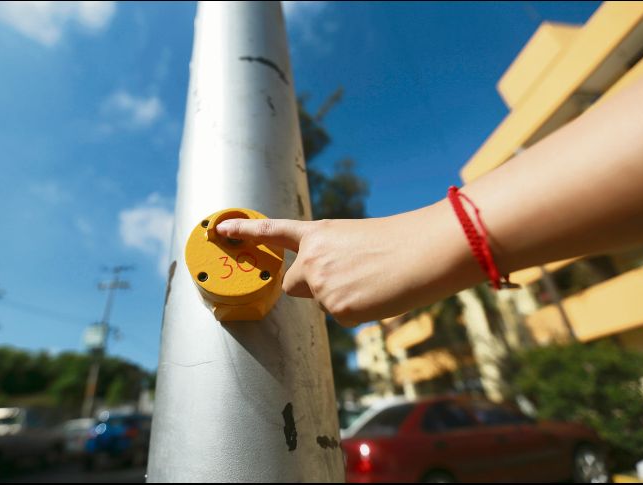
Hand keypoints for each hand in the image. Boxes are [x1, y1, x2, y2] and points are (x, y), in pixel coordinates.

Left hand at [216, 203, 477, 326]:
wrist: (422, 253)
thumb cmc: (400, 242)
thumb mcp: (356, 239)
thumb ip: (332, 256)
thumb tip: (328, 283)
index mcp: (319, 234)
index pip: (274, 232)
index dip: (245, 232)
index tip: (220, 229)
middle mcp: (312, 259)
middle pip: (294, 284)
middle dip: (310, 286)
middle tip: (347, 279)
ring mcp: (322, 285)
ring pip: (324, 302)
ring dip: (345, 297)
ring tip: (375, 281)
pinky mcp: (337, 309)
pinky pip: (343, 316)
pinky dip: (360, 311)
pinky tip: (377, 295)